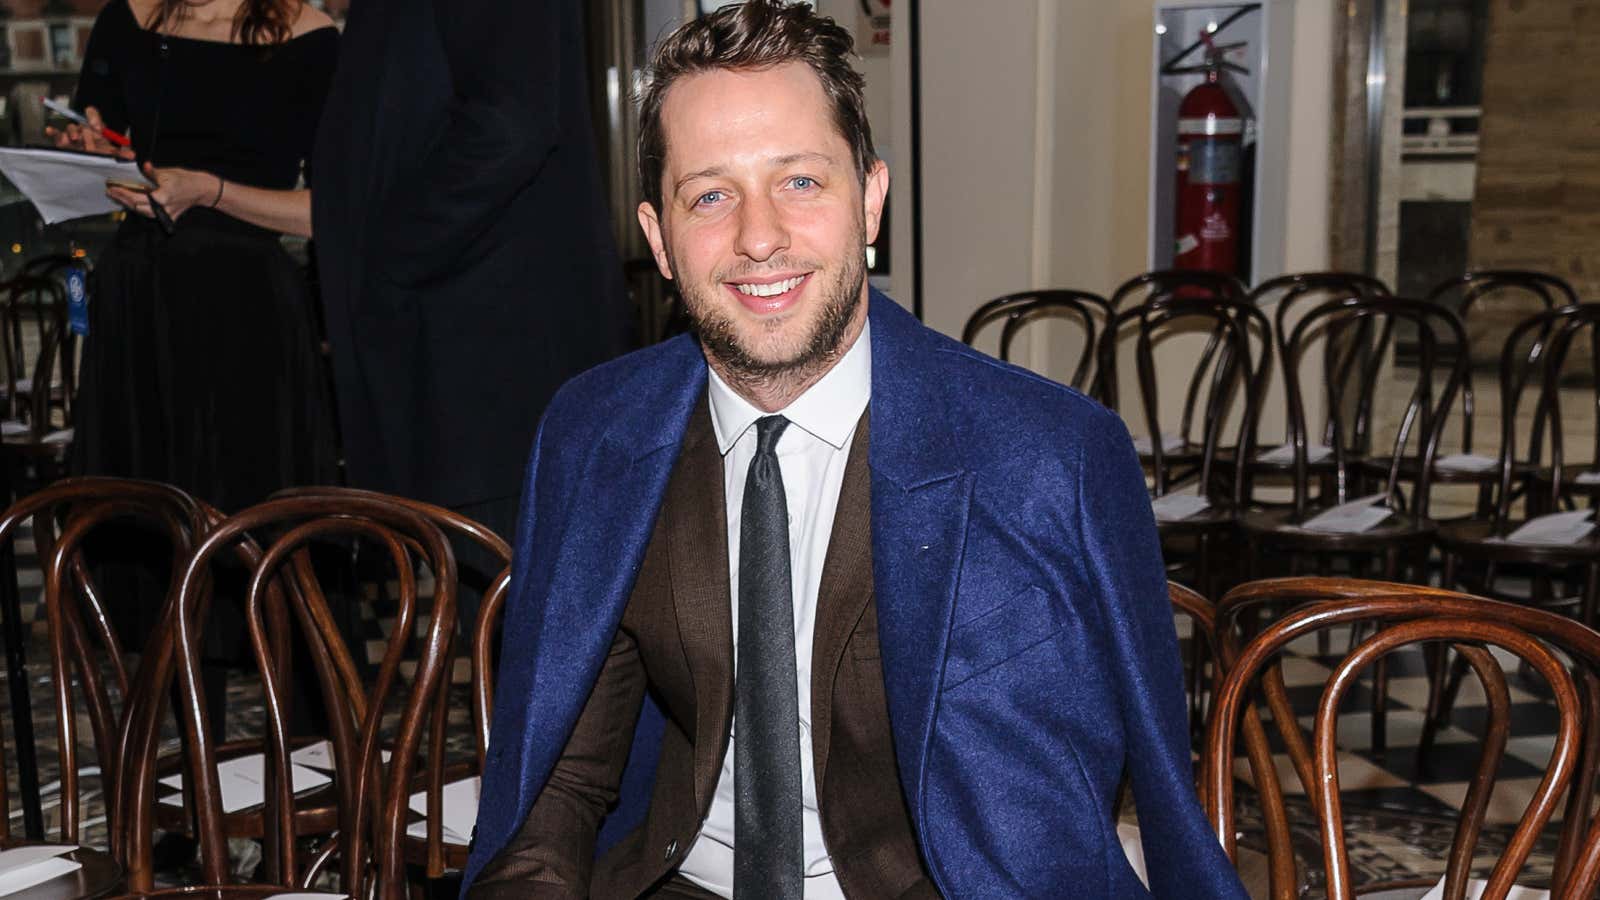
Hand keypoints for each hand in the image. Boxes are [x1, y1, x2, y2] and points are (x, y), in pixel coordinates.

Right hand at [44, 106, 135, 159]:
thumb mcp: (113, 157)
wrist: (91, 169)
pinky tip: (49, 130)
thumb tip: (132, 156)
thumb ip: (121, 155)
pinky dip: (53, 132)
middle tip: (85, 135)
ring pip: (70, 129)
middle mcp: (84, 131)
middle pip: (81, 124)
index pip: (93, 116)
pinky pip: (56, 135)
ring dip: (72, 132)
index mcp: (97, 130)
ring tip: (74, 139)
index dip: (93, 117)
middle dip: (83, 129)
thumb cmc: (102, 159)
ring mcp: (73, 136)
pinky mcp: (62, 143)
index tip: (96, 126)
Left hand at [107, 163, 221, 221]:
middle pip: (137, 207)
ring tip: (120, 197)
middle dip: (123, 200)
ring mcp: (166, 214)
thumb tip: (141, 167)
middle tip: (112, 193)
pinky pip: (151, 214)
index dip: (122, 193)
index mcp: (161, 197)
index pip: (136, 197)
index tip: (112, 188)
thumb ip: (150, 172)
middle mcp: (163, 208)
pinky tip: (134, 202)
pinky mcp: (169, 217)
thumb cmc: (187, 180)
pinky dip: (141, 208)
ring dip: (131, 205)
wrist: (202, 189)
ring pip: (142, 213)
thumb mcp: (167, 173)